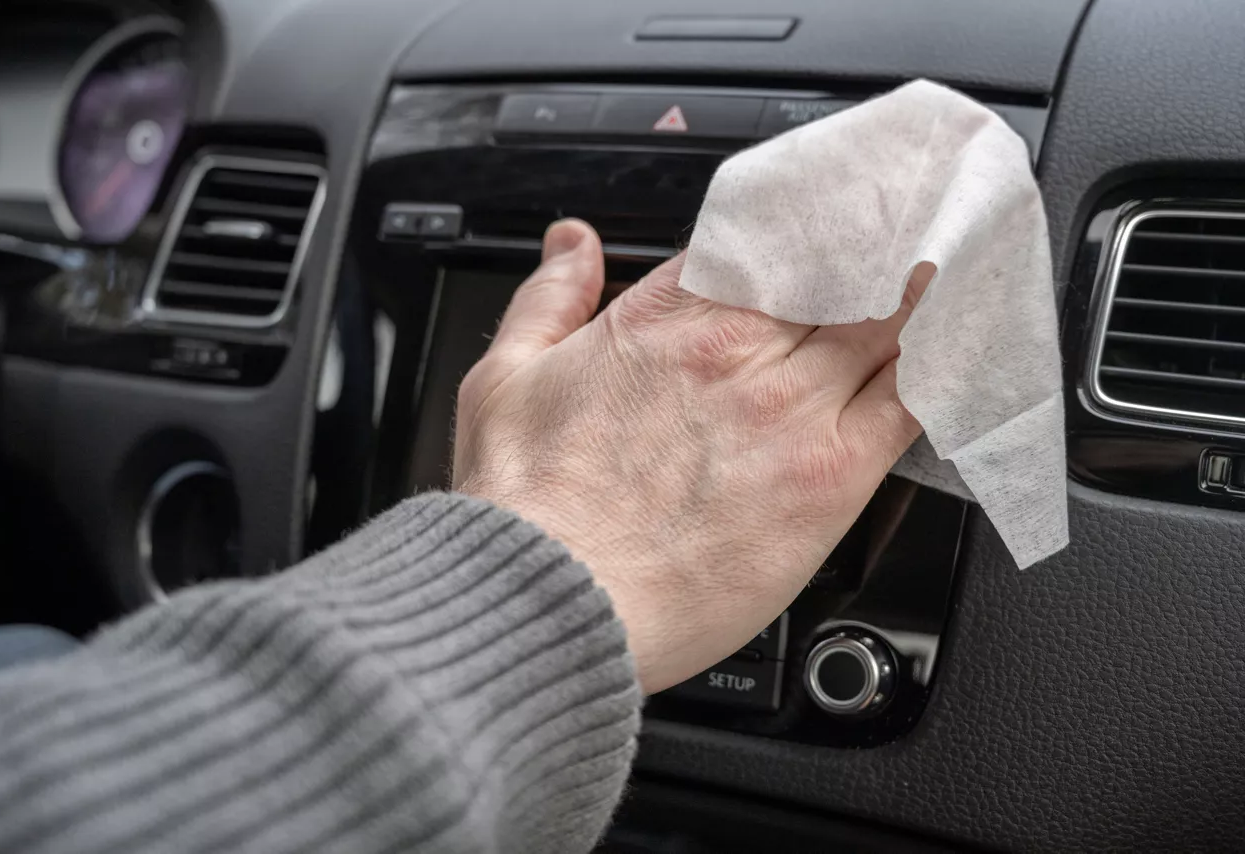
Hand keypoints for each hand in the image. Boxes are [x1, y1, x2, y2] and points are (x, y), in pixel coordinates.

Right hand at [454, 220, 924, 692]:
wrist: (551, 599)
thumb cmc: (526, 506)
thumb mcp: (503, 377)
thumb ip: (548, 297)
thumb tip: (569, 243)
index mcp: (665, 319)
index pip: (760, 241)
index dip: (806, 222)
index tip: (833, 212)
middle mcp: (737, 353)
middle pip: (837, 272)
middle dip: (880, 242)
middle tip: (922, 216)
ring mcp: (789, 412)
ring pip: (885, 325)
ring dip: (925, 290)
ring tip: (958, 263)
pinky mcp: (827, 480)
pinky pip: (910, 403)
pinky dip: (944, 366)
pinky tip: (967, 344)